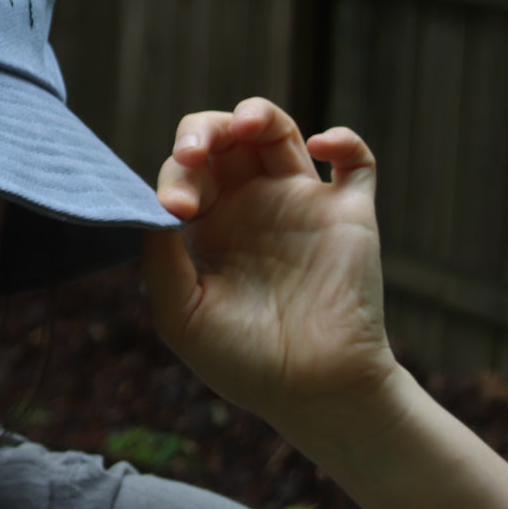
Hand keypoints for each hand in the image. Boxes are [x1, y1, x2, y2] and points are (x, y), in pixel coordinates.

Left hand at [142, 97, 397, 434]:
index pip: (184, 172)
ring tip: (245, 123)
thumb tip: (153, 203)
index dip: (175, 174)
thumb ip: (161, 257)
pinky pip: (354, 161)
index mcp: (207, 225)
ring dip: (258, 115)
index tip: (177, 209)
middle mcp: (250, 205)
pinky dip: (343, 140)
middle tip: (195, 150)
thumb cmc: (241, 361)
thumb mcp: (180, 313)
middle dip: (204, 130)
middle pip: (224, 139)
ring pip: (278, 133)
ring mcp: (300, 204)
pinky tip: (321, 145)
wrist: (313, 393)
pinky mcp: (349, 214)